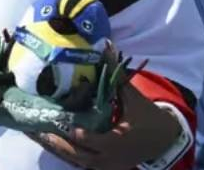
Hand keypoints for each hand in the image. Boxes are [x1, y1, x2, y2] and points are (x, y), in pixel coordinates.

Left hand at [30, 62, 182, 169]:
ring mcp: (107, 165)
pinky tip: (52, 143)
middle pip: (76, 154)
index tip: (54, 120)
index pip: (89, 140)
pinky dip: (68, 155)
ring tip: (37, 136)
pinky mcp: (106, 167)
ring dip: (58, 150)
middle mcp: (110, 158)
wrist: (167, 140)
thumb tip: (106, 46)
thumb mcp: (133, 97)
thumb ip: (117, 75)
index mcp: (117, 141)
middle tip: (36, 130)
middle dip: (56, 143)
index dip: (73, 132)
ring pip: (77, 161)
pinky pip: (82, 164)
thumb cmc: (148, 117)